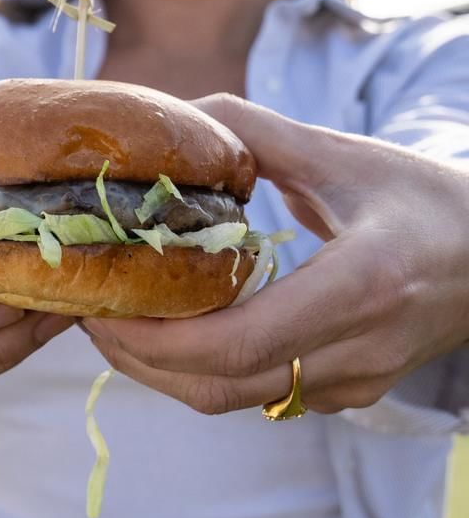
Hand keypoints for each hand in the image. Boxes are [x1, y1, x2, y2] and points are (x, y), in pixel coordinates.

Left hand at [82, 94, 468, 415]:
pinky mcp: (347, 395)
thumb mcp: (346, 155)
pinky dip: (200, 370)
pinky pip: (255, 396)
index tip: (103, 302)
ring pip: (229, 401)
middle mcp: (357, 350)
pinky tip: (174, 328)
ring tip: (117, 318)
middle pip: (217, 386)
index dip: (154, 337)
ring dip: (160, 369)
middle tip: (90, 308)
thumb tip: (177, 116)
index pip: (237, 344)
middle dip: (136, 355)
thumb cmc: (427, 201)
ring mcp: (353, 384)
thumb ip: (257, 133)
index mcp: (360, 287)